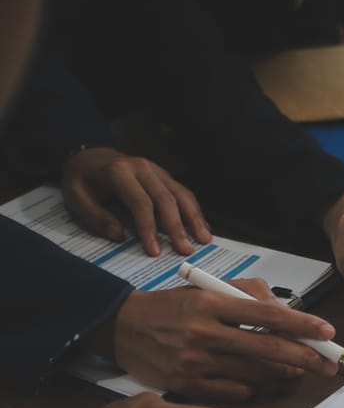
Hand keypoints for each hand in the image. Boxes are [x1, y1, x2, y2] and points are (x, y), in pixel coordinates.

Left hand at [62, 147, 211, 256]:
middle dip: (177, 227)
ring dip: (194, 218)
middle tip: (186, 250)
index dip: (149, 228)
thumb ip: (96, 217)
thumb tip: (120, 236)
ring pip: (181, 194)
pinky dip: (195, 210)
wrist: (90, 156)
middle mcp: (142, 168)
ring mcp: (157, 170)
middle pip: (166, 199)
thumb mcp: (76, 198)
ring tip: (204, 239)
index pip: (140, 202)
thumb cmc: (83, 180)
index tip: (155, 251)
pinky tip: (203, 226)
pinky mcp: (165, 176)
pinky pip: (184, 192)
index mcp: (118, 172)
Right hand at [94, 279, 339, 399]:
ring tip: (295, 369)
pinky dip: (250, 386)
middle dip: (305, 357)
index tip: (328, 332)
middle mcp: (204, 333)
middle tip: (329, 363)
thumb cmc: (170, 307)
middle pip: (268, 348)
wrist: (120, 328)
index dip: (302, 324)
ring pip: (255, 373)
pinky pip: (234, 391)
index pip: (267, 315)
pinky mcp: (187, 386)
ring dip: (281, 373)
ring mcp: (195, 362)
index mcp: (211, 303)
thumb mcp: (205, 288)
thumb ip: (247, 293)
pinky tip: (254, 379)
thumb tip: (284, 309)